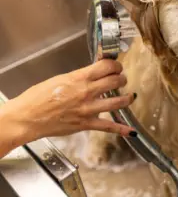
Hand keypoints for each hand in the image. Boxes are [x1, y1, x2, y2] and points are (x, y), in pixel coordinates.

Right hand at [4, 60, 135, 142]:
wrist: (28, 117)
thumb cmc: (38, 97)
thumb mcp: (61, 78)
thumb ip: (80, 76)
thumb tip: (94, 72)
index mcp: (79, 78)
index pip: (106, 66)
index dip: (115, 65)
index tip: (116, 66)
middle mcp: (87, 92)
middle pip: (115, 81)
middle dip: (122, 79)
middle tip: (121, 79)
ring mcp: (88, 109)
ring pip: (117, 102)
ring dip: (127, 98)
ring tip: (129, 96)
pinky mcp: (86, 124)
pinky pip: (108, 126)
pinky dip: (121, 129)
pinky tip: (131, 131)